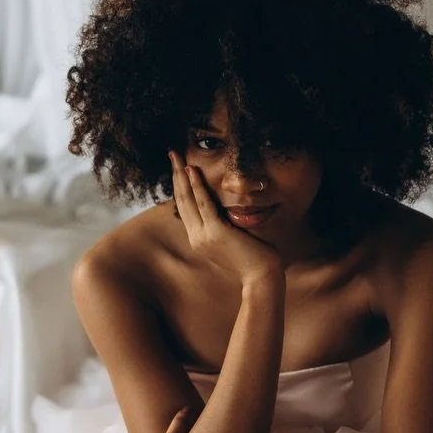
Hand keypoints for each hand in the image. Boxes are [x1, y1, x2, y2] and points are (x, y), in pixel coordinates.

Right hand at [169, 151, 283, 289]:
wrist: (261, 279)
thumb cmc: (254, 260)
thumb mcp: (234, 241)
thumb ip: (226, 225)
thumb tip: (228, 208)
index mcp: (199, 239)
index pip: (185, 208)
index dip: (180, 186)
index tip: (178, 168)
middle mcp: (196, 237)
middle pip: (181, 200)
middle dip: (175, 175)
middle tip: (171, 153)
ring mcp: (204, 236)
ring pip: (188, 199)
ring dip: (181, 175)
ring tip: (177, 156)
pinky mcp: (216, 233)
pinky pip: (203, 204)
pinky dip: (197, 186)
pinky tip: (192, 170)